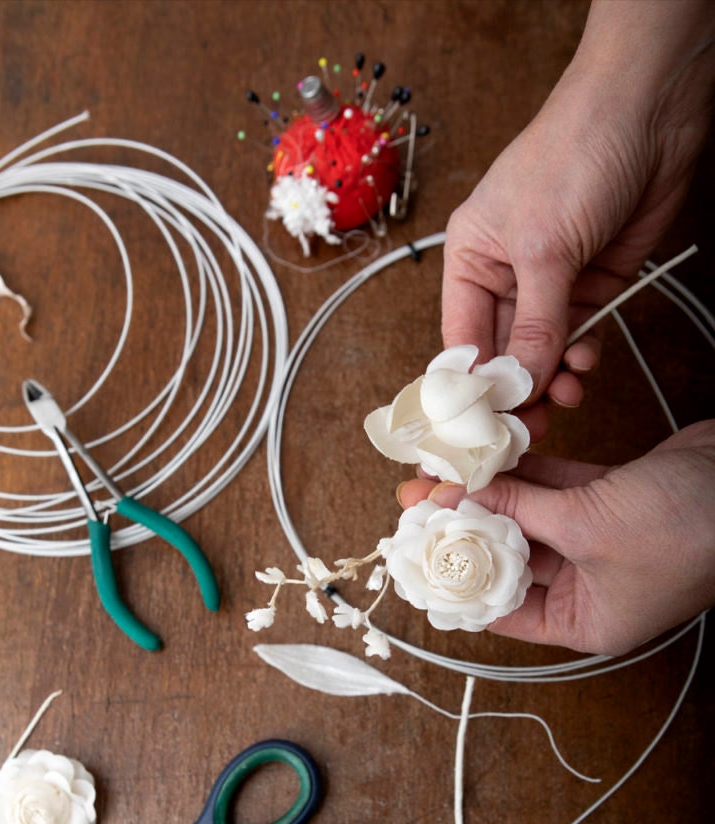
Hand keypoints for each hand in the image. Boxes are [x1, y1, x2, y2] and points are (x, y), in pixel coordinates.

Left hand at [397, 421, 714, 656]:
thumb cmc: (686, 530)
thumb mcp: (588, 524)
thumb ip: (521, 507)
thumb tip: (462, 493)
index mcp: (586, 621)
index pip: (502, 610)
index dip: (456, 580)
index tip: (414, 554)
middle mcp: (589, 588)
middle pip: (509, 558)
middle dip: (464, 528)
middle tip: (416, 502)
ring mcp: (599, 542)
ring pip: (529, 518)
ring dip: (489, 494)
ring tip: (438, 473)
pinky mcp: (610, 500)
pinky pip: (555, 489)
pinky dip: (525, 473)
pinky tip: (484, 456)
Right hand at [442, 0, 714, 410]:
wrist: (647, 111)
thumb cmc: (573, 156)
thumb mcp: (544, 249)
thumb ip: (534, 325)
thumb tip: (519, 386)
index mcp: (471, 259)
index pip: (461, 339)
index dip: (472, 387)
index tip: (484, 427)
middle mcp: (505, 274)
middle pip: (502, 353)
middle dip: (517, 390)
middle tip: (532, 427)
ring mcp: (550, 281)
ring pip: (542, 351)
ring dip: (553, 379)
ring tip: (567, 396)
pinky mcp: (592, 283)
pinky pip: (579, 336)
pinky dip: (582, 357)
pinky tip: (586, 366)